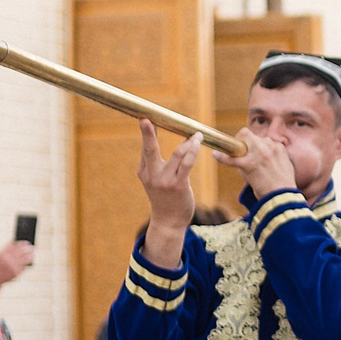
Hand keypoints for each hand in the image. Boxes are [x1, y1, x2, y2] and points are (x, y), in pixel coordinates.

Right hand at [0, 240, 35, 287]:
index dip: (21, 243)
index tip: (26, 242)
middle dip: (28, 248)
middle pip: (22, 251)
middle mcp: (9, 259)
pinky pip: (24, 266)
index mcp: (3, 253)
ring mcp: (13, 266)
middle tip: (32, 247)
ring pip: (26, 259)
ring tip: (33, 253)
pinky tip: (29, 260)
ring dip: (30, 255)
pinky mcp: (17, 272)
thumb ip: (6, 249)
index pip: (15, 246)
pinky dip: (27, 263)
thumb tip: (15, 242)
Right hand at [137, 122, 199, 265]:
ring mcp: (164, 181)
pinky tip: (197, 142)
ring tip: (196, 135)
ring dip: (188, 142)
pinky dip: (192, 150)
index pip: (146, 148)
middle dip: (147, 134)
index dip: (147, 133)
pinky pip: (187, 163)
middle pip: (149, 149)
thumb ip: (153, 160)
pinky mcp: (178, 186)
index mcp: (144, 172)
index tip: (147, 117)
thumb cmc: (164, 197)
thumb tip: (153, 135)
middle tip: (147, 120)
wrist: (168, 221)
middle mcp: (151, 175)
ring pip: (177, 154)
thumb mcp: (154, 178)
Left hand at [211, 126, 298, 201]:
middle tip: (239, 152)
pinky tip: (215, 154)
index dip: (253, 143)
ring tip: (238, 160)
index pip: (262, 138)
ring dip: (238, 151)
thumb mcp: (284, 165)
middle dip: (242, 142)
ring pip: (240, 142)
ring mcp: (259, 154)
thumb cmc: (282, 185)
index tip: (250, 149)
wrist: (282, 197)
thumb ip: (275, 155)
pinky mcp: (249, 164)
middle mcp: (269, 146)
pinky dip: (222, 157)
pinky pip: (232, 158)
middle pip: (248, 135)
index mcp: (278, 147)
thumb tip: (263, 155)